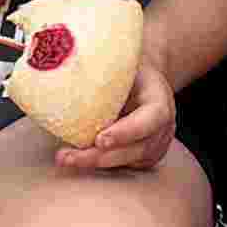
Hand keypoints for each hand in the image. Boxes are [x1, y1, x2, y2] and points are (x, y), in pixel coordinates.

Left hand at [47, 57, 182, 176]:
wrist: (139, 79)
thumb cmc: (125, 68)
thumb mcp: (120, 63)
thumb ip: (102, 68)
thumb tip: (63, 61)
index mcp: (160, 99)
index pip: (151, 119)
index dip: (127, 132)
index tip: (99, 139)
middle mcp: (163, 126)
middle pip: (137, 148)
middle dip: (101, 156)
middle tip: (69, 157)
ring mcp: (155, 144)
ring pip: (127, 161)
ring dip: (94, 162)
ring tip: (65, 158)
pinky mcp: (142, 157)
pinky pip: (122, 165)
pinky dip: (99, 164)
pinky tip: (76, 159)